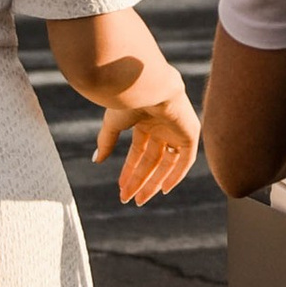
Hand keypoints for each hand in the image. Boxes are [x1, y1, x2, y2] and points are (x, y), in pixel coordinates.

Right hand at [92, 63, 199, 205]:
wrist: (147, 86)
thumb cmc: (128, 100)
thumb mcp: (112, 124)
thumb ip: (105, 142)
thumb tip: (96, 161)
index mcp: (145, 121)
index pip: (139, 152)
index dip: (130, 171)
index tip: (121, 189)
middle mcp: (162, 127)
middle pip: (152, 161)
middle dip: (140, 181)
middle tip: (129, 199)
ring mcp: (176, 130)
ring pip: (167, 163)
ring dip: (154, 181)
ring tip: (140, 199)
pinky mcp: (190, 132)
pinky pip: (185, 160)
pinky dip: (176, 175)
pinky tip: (163, 189)